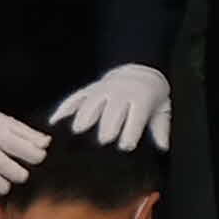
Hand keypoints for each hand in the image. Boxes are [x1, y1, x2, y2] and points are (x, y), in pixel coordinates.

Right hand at [0, 86, 48, 197]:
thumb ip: (17, 130)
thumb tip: (42, 140)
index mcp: (2, 123)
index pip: (32, 137)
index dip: (41, 147)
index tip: (41, 151)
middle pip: (26, 152)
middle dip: (35, 160)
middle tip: (33, 165)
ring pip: (9, 167)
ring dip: (17, 175)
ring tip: (19, 176)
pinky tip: (3, 186)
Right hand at [51, 62, 171, 150]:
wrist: (140, 71)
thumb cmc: (152, 97)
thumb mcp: (162, 110)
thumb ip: (161, 129)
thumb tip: (164, 147)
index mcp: (141, 99)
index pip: (136, 117)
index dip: (131, 131)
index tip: (126, 146)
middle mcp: (120, 93)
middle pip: (112, 110)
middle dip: (108, 125)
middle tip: (103, 141)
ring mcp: (102, 90)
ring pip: (92, 103)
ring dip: (84, 116)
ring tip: (78, 130)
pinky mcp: (89, 90)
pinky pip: (75, 98)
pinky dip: (64, 108)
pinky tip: (55, 121)